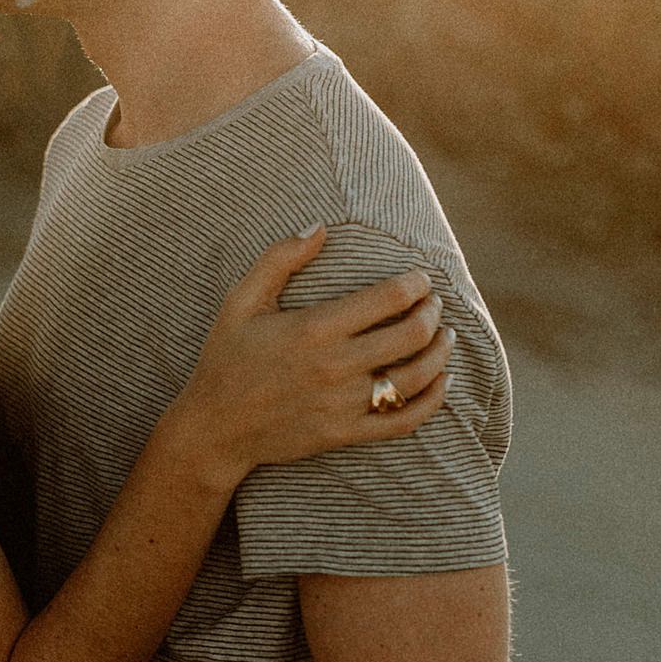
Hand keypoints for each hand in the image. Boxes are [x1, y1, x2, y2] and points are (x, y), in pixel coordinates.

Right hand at [169, 224, 454, 478]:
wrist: (215, 429)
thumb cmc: (227, 359)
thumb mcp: (241, 301)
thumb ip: (279, 259)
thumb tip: (320, 227)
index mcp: (314, 328)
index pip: (388, 298)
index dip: (415, 283)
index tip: (421, 278)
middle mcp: (335, 366)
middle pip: (411, 335)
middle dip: (432, 313)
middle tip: (434, 304)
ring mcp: (344, 403)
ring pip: (416, 377)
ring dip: (440, 352)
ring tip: (445, 336)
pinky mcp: (346, 433)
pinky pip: (404, 420)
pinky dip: (432, 401)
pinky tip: (442, 382)